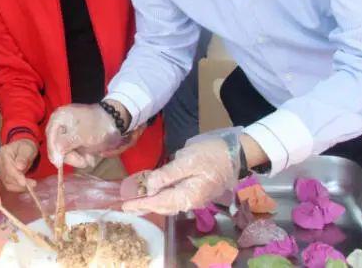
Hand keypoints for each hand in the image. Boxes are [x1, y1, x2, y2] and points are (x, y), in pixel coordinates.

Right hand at [0, 139, 38, 191]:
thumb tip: (19, 167)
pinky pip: (9, 185)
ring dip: (20, 187)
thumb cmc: (26, 147)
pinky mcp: (3, 176)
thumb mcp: (27, 149)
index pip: (8, 167)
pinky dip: (18, 188)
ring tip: (31, 185)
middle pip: (7, 176)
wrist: (24, 149)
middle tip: (33, 184)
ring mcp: (0, 170)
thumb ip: (23, 157)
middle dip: (20, 182)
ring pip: (7, 183)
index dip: (16, 176)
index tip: (25, 182)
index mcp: (4, 153)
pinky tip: (27, 187)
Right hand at [46, 103, 125, 168]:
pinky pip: (74, 152)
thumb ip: (64, 145)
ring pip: (66, 152)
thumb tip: (54, 158)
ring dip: (78, 158)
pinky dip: (82, 156)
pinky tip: (90, 156)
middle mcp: (60, 124)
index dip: (55, 153)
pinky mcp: (76, 139)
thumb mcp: (80, 135)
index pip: (50, 139)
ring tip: (90, 158)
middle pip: (57, 147)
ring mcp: (68, 132)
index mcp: (58, 118)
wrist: (116, 121)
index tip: (60, 165)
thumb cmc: (97, 126)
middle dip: (71, 157)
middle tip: (84, 162)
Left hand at [122, 128, 242, 214]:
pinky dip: (161, 197)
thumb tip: (150, 187)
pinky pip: (174, 198)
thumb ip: (167, 175)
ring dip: (152, 203)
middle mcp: (191, 201)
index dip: (141, 204)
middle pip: (163, 206)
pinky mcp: (197, 191)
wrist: (236, 153)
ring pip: (168, 204)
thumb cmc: (211, 154)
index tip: (125, 206)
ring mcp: (195, 197)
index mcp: (188, 196)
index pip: (159, 203)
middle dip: (144, 206)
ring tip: (137, 202)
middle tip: (127, 206)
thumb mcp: (187, 161)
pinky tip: (155, 193)